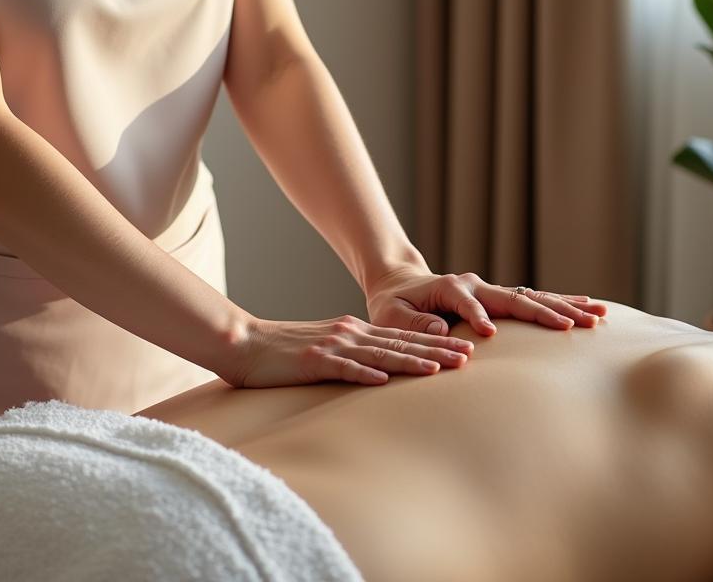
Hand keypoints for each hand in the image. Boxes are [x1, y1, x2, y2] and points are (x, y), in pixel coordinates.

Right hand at [223, 314, 475, 387]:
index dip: (434, 344)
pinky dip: (365, 373)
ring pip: (381, 354)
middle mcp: (349, 334)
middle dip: (437, 350)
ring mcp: (332, 346)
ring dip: (413, 361)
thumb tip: (378, 370)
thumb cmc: (282, 352)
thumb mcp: (324, 350)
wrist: (243, 342)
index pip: (402, 339)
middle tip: (469, 357)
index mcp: (353, 331)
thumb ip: (350, 355)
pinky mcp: (313, 360)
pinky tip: (385, 380)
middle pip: (400, 344)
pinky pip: (344, 368)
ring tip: (442, 368)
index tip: (463, 350)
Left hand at [364, 266, 609, 337]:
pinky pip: (534, 300)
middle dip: (546, 312)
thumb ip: (413, 322)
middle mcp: (476, 285)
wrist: (400, 286)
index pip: (467, 302)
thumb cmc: (393, 306)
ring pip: (533, 297)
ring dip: (566, 307)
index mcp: (449, 287)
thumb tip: (439, 327)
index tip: (488, 336)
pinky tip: (590, 308)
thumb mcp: (392, 316)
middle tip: (577, 325)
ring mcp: (491, 290)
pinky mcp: (500, 298)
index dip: (477, 317)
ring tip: (599, 315)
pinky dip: (561, 304)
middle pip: (516, 298)